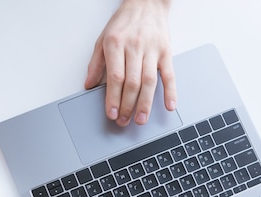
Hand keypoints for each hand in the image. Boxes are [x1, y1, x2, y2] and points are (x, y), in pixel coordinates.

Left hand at [85, 0, 175, 126]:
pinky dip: (171, 91)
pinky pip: (169, 74)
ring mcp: (152, 50)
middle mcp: (134, 47)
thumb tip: (89, 85)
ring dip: (145, 104)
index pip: (115, 77)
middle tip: (124, 121)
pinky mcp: (166, 52)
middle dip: (127, 106)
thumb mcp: (103, 38)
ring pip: (149, 82)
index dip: (113, 98)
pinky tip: (169, 105)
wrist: (146, 3)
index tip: (111, 113)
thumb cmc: (124, 22)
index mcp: (116, 44)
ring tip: (141, 119)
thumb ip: (95, 63)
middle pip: (132, 83)